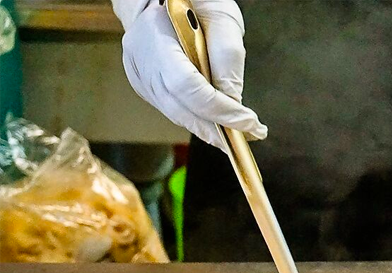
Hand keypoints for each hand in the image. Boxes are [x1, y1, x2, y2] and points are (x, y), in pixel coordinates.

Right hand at [118, 0, 266, 149]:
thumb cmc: (197, 2)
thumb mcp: (222, 19)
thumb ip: (227, 58)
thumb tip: (233, 102)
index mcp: (156, 33)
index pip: (186, 85)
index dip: (219, 109)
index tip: (247, 121)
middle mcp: (141, 55)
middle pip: (179, 106)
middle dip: (217, 127)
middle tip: (247, 136)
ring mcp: (139, 71)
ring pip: (175, 113)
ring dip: (208, 130)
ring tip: (238, 135)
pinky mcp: (144, 83)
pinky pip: (172, 109)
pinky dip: (196, 120)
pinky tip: (217, 125)